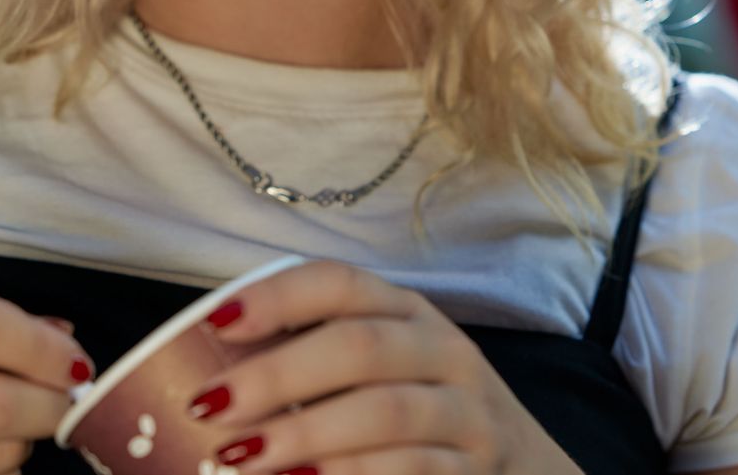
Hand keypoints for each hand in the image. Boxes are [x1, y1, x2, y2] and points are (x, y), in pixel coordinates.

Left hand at [185, 259, 581, 473]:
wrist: (524, 467)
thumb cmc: (418, 406)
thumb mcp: (380, 365)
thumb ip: (314, 355)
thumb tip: (214, 366)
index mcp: (404, 308)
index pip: (339, 282)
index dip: (278, 297)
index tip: (216, 323)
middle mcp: (440, 347)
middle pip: (358, 346)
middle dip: (277, 376)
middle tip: (212, 407)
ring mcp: (467, 410)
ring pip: (384, 411)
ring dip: (306, 435)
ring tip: (243, 459)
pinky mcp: (478, 468)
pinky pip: (413, 469)